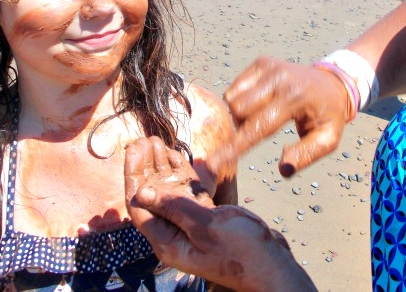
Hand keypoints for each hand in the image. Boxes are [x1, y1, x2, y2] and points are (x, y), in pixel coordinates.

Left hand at [124, 137, 315, 291]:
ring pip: (169, 192)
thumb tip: (141, 192)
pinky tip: (175, 155)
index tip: (133, 150)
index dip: (134, 176)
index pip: (139, 207)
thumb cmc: (241, 252)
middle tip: (142, 140)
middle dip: (146, 168)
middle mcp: (175, 234)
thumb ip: (174, 207)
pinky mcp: (206, 218)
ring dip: (162, 167)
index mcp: (168, 243)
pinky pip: (187, 192)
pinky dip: (181, 174)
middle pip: (152, 197)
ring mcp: (190, 225)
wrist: (272, 265)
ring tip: (155, 141)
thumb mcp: (205, 226)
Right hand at [209, 56, 347, 176]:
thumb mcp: (328, 139)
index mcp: (294, 98)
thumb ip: (307, 155)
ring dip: (240, 115)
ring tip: (263, 116)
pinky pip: (234, 88)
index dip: (233, 148)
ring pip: (232, 99)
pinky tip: (261, 102)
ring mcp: (267, 66)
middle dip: (243, 128)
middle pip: (238, 112)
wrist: (332, 82)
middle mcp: (278, 78)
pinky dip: (241, 101)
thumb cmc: (327, 115)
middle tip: (264, 130)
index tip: (211, 164)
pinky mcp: (261, 62)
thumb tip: (283, 169)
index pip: (258, 127)